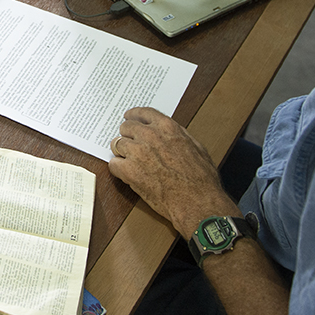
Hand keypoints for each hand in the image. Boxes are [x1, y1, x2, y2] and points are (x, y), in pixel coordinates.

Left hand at [108, 107, 238, 237]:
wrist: (197, 202)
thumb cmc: (201, 179)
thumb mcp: (196, 147)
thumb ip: (178, 135)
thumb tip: (169, 132)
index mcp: (167, 127)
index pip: (143, 113)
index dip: (134, 115)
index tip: (129, 117)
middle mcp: (149, 136)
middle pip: (126, 127)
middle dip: (128, 135)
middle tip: (130, 144)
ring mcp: (137, 152)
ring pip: (117, 144)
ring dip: (122, 152)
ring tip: (129, 161)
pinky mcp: (129, 171)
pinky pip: (113, 164)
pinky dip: (118, 169)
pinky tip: (126, 173)